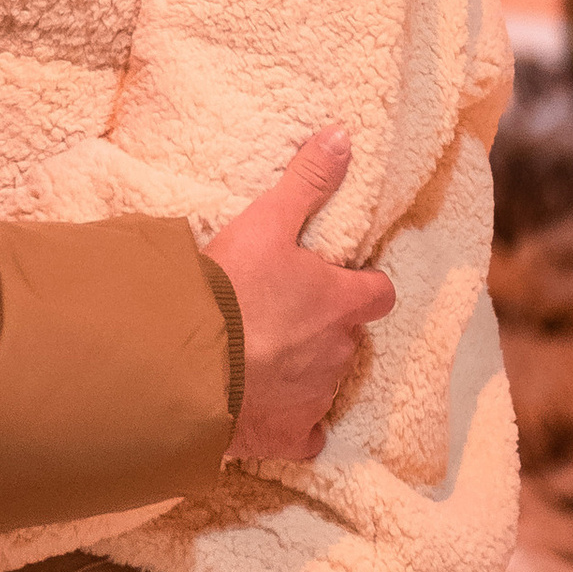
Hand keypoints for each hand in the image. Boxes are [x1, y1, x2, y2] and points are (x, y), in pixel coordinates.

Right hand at [202, 126, 394, 464]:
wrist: (193, 364)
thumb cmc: (232, 288)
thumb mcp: (267, 221)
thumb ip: (308, 180)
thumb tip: (343, 135)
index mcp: (342, 302)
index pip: (379, 292)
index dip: (364, 285)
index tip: (344, 280)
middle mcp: (341, 352)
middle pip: (349, 337)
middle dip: (327, 327)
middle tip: (286, 313)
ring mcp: (317, 397)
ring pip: (326, 381)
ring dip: (305, 369)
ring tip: (264, 354)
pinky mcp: (289, 436)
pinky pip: (305, 434)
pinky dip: (292, 423)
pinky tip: (267, 408)